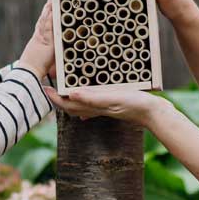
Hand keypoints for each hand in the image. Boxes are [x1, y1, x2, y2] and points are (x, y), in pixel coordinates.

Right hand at [18, 0, 54, 76]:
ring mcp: (42, 37)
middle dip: (49, 4)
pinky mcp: (45, 41)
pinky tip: (53, 9)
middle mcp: (40, 35)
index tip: (50, 3)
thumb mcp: (46, 62)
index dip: (47, 12)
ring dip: (50, 7)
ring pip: (46, 18)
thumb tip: (54, 66)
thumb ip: (51, 60)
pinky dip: (51, 17)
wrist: (28, 73)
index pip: (44, 22)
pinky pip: (48, 27)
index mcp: (39, 38)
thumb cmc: (36, 70)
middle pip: (45, 16)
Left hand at [44, 86, 171, 126]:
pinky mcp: (113, 105)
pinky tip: (86, 97)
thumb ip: (92, 98)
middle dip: (59, 97)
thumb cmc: (134, 106)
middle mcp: (96, 109)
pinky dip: (86, 100)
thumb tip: (71, 96)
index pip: (68, 104)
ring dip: (71, 98)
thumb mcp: (112, 99)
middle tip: (50, 85)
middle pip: (71, 106)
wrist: (155, 114)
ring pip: (81, 105)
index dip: (54, 97)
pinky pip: (94, 104)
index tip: (43, 87)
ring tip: (64, 88)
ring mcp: (105, 108)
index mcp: (94, 107)